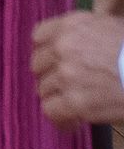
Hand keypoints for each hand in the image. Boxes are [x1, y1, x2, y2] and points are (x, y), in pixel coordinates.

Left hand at [32, 13, 123, 130]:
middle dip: (51, 78)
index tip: (54, 63)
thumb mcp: (111, 27)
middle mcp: (65, 46)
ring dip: (58, 100)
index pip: (39, 36)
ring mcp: (67, 74)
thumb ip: (85, 33)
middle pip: (38, 65)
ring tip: (75, 108)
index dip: (47, 52)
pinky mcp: (75, 101)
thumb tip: (72, 46)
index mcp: (73, 25)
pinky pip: (51, 111)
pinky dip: (62, 120)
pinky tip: (74, 123)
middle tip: (67, 89)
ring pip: (43, 90)